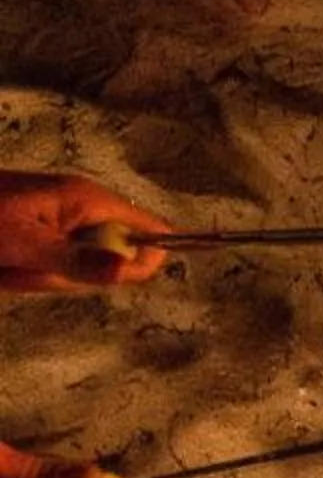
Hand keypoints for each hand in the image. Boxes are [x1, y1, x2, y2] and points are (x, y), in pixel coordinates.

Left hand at [0, 171, 170, 292]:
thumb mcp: (25, 244)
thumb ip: (79, 260)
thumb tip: (135, 268)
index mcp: (88, 199)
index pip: (153, 230)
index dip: (142, 259)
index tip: (107, 278)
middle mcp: (81, 208)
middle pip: (111, 257)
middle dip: (72, 276)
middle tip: (32, 267)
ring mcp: (59, 221)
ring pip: (76, 268)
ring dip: (41, 278)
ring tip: (8, 266)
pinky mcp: (39, 233)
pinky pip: (51, 265)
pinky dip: (27, 274)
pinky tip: (5, 266)